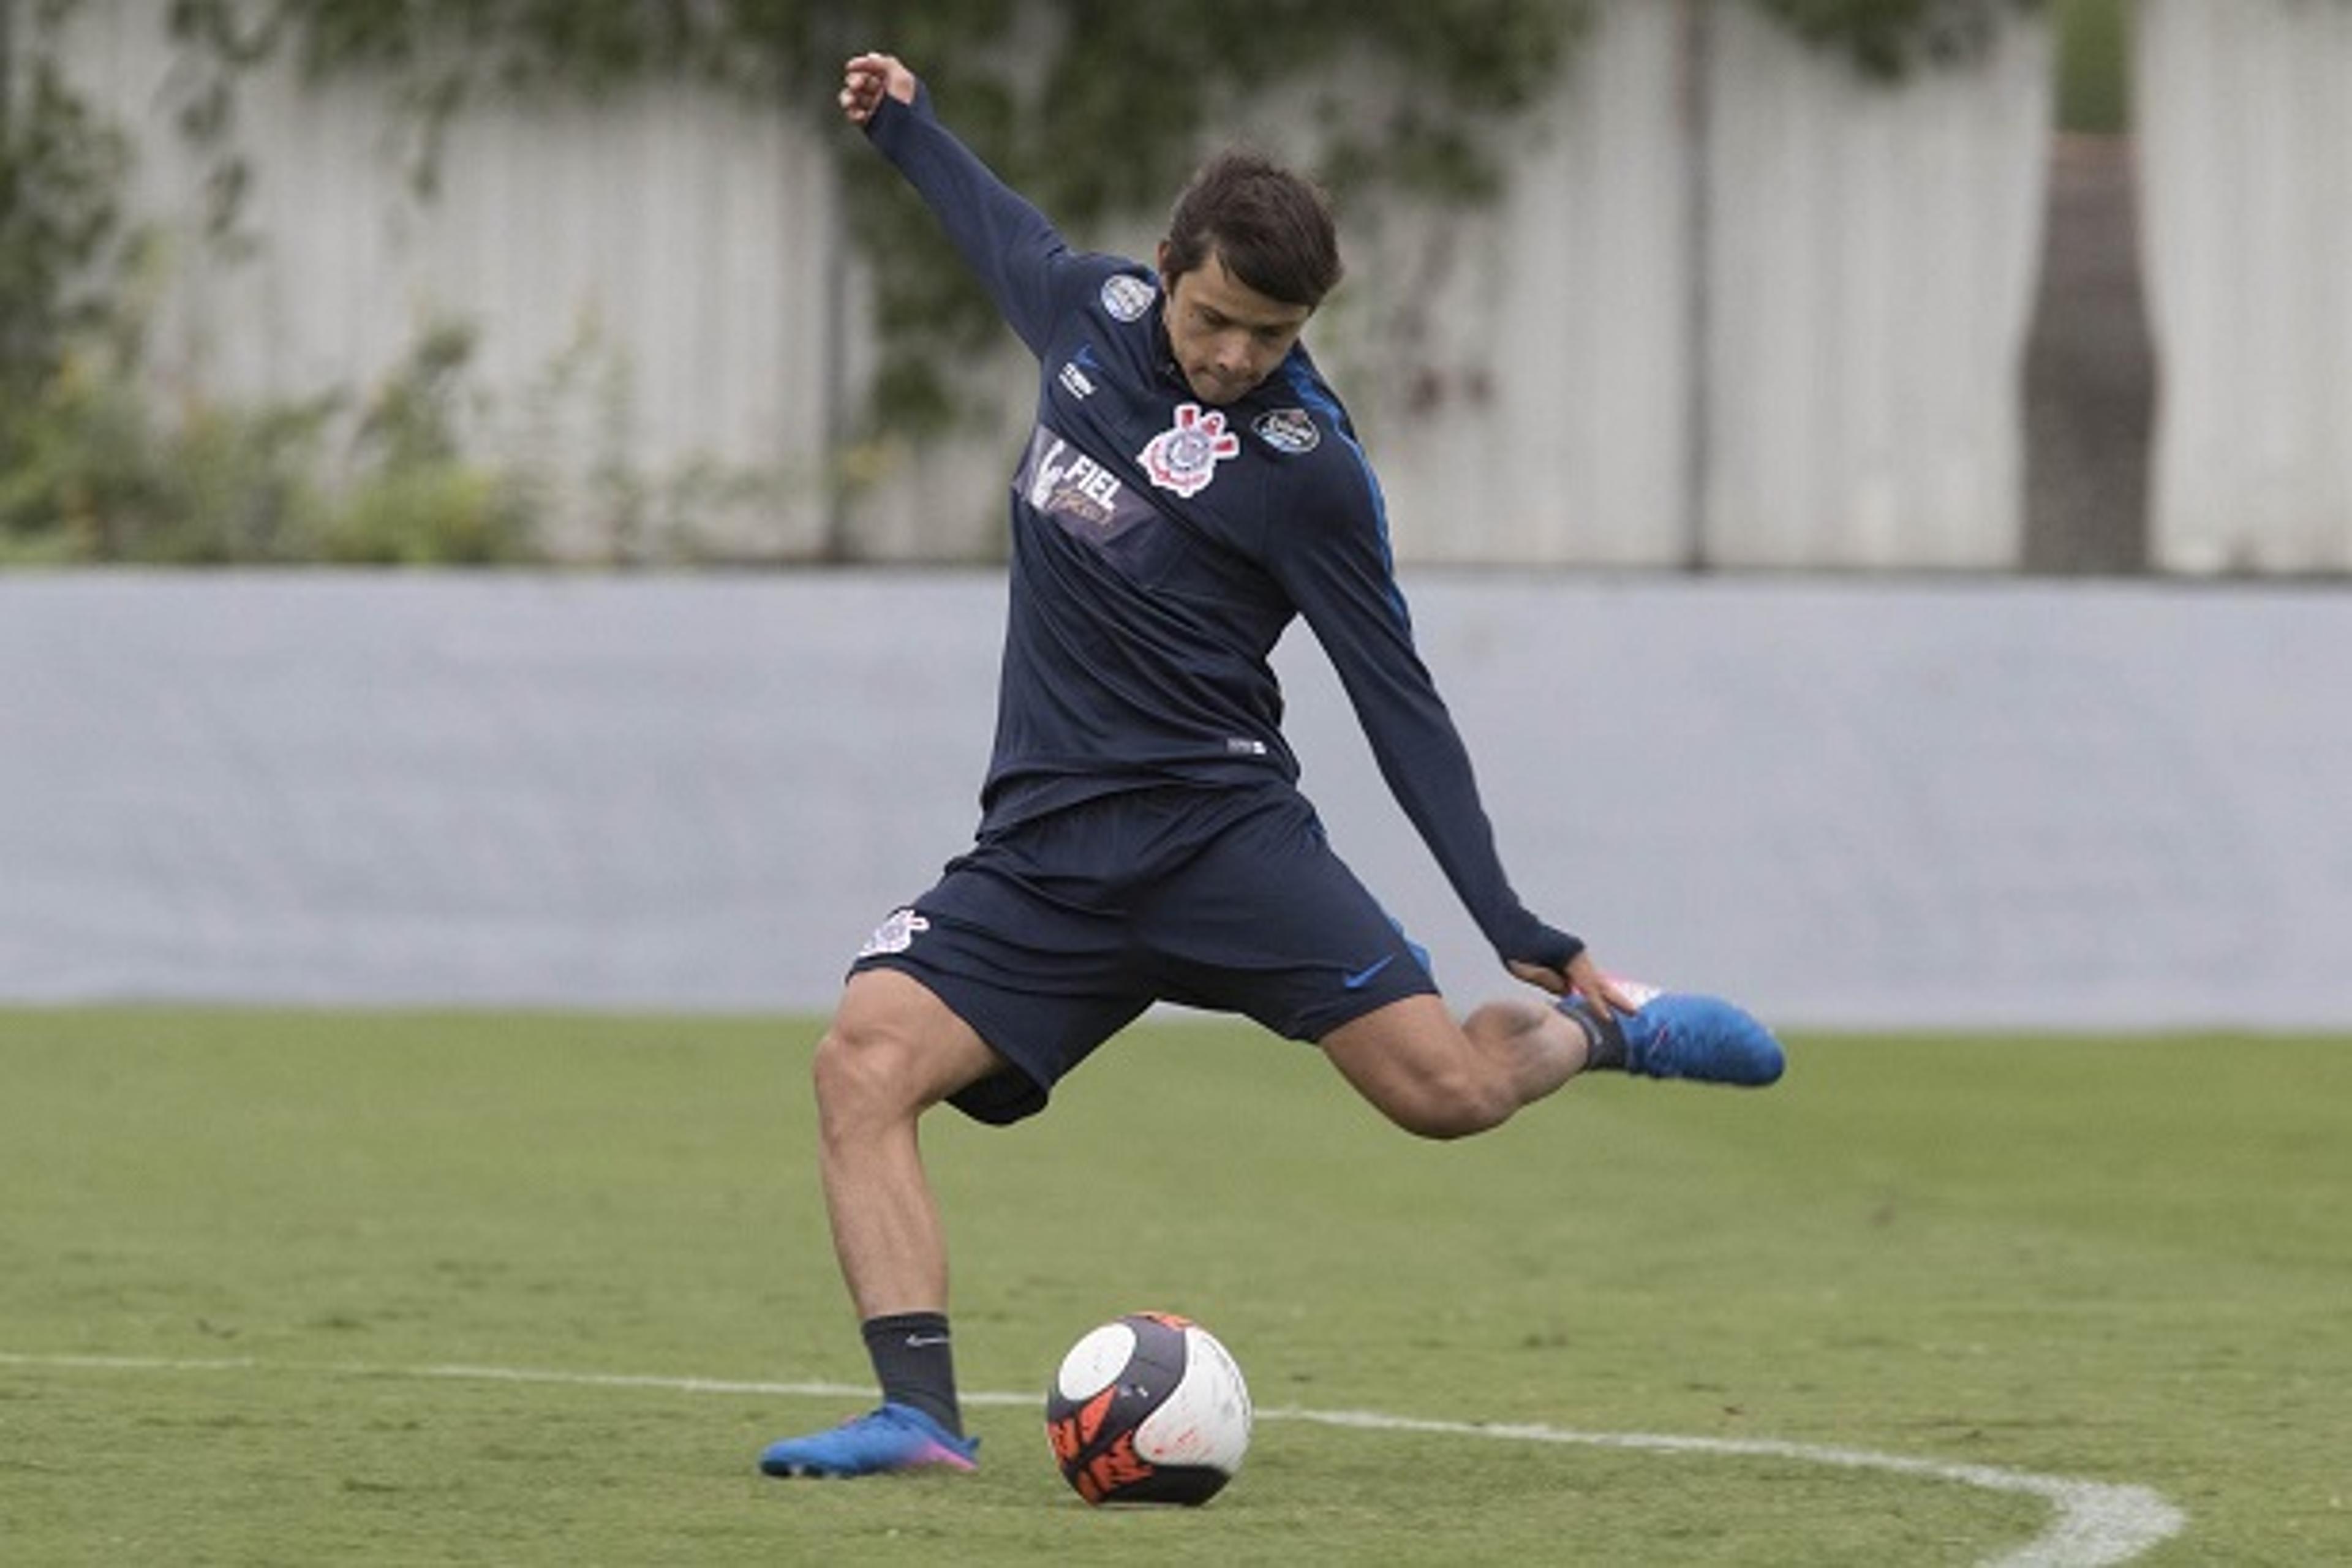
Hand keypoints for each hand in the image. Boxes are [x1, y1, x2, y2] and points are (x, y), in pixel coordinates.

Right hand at [839, 52, 916, 125]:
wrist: (909, 137)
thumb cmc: (908, 106)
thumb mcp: (901, 78)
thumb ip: (885, 63)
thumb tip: (869, 56)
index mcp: (894, 80)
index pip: (873, 67)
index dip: (861, 65)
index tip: (850, 66)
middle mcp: (885, 93)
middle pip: (861, 80)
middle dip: (854, 80)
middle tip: (855, 86)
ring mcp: (877, 108)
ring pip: (854, 97)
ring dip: (847, 97)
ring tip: (849, 103)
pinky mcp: (870, 123)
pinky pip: (854, 114)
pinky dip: (853, 113)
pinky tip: (860, 116)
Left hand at [1508, 950, 1637, 1021]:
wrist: (1513, 927)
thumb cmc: (1516, 948)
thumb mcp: (1526, 969)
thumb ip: (1548, 980)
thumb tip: (1568, 991)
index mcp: (1569, 955)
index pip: (1587, 986)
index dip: (1597, 1005)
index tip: (1608, 1020)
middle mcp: (1578, 954)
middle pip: (1600, 982)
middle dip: (1617, 999)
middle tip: (1635, 1013)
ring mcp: (1577, 956)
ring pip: (1596, 981)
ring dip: (1609, 996)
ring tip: (1627, 1010)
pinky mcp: (1572, 960)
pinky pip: (1587, 979)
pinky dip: (1595, 991)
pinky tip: (1603, 1003)